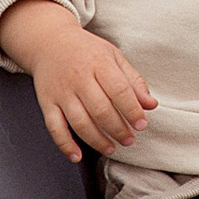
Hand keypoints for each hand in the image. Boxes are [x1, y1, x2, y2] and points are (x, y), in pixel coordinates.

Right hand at [0, 0, 154, 162]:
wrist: (50, 42)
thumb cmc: (86, 51)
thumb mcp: (113, 57)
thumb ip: (133, 81)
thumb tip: (151, 104)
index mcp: (99, 63)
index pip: (119, 91)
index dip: (132, 111)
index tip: (141, 124)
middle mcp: (78, 78)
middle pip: (100, 110)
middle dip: (117, 129)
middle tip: (129, 139)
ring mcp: (61, 92)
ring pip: (79, 122)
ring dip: (97, 140)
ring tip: (111, 148)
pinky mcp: (47, 102)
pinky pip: (54, 127)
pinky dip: (65, 144)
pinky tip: (77, 156)